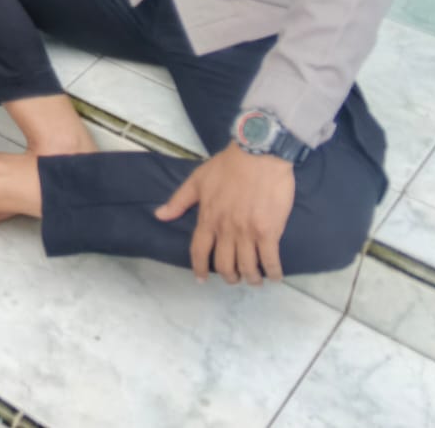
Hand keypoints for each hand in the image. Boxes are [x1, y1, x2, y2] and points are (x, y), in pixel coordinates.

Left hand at [155, 143, 295, 284]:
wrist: (258, 155)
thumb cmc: (228, 166)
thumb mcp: (197, 180)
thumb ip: (178, 201)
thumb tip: (159, 215)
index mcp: (207, 218)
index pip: (198, 251)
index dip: (199, 268)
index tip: (202, 278)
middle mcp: (226, 230)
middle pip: (224, 265)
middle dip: (229, 277)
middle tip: (234, 279)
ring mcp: (248, 232)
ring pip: (247, 266)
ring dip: (250, 278)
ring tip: (254, 280)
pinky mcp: (270, 231)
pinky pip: (271, 259)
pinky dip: (273, 272)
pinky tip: (275, 276)